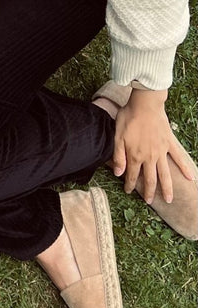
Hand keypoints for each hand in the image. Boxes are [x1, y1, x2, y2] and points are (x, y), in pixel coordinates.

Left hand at [111, 88, 191, 203]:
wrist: (145, 105)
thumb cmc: (128, 118)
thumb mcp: (117, 136)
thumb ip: (118, 156)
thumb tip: (118, 173)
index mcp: (136, 155)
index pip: (132, 174)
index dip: (129, 184)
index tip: (127, 191)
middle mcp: (150, 157)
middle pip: (150, 178)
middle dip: (149, 191)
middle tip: (149, 202)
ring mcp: (162, 151)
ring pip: (165, 174)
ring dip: (167, 187)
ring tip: (169, 199)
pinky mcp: (170, 143)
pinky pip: (179, 158)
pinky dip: (185, 168)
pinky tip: (191, 178)